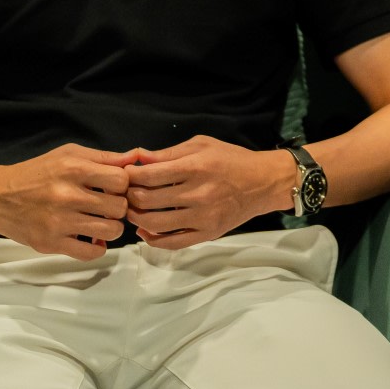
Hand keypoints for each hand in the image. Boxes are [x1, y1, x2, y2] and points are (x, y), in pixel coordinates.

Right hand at [0, 143, 135, 260]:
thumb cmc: (36, 173)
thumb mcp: (68, 154)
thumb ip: (104, 157)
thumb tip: (136, 158)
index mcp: (74, 169)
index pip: (122, 181)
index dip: (123, 185)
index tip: (114, 187)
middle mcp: (67, 195)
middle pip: (120, 207)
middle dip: (119, 207)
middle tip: (108, 206)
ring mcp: (58, 222)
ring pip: (111, 231)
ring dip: (111, 227)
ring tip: (101, 221)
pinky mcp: (50, 243)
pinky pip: (91, 253)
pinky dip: (97, 247)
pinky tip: (91, 238)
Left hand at [124, 136, 291, 249]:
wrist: (264, 182)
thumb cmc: (232, 159)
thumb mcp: (202, 145)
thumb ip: (169, 152)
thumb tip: (137, 157)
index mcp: (196, 167)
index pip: (149, 176)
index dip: (130, 175)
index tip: (125, 174)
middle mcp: (199, 193)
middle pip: (146, 200)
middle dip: (129, 196)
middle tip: (127, 192)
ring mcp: (203, 217)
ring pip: (154, 223)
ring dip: (136, 217)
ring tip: (133, 209)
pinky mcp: (208, 233)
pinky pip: (171, 243)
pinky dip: (152, 239)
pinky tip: (145, 230)